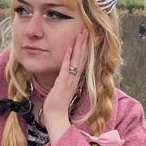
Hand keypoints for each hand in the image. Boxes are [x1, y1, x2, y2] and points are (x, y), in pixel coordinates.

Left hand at [43, 29, 88, 143]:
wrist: (56, 115)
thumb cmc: (58, 102)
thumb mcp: (64, 87)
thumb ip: (67, 78)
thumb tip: (68, 70)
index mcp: (76, 78)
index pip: (83, 60)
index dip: (86, 48)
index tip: (89, 37)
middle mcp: (75, 77)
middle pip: (82, 57)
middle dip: (85, 42)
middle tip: (88, 29)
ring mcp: (70, 80)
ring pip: (77, 60)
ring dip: (79, 46)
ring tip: (81, 33)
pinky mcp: (63, 83)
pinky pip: (66, 68)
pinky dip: (68, 57)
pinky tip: (69, 48)